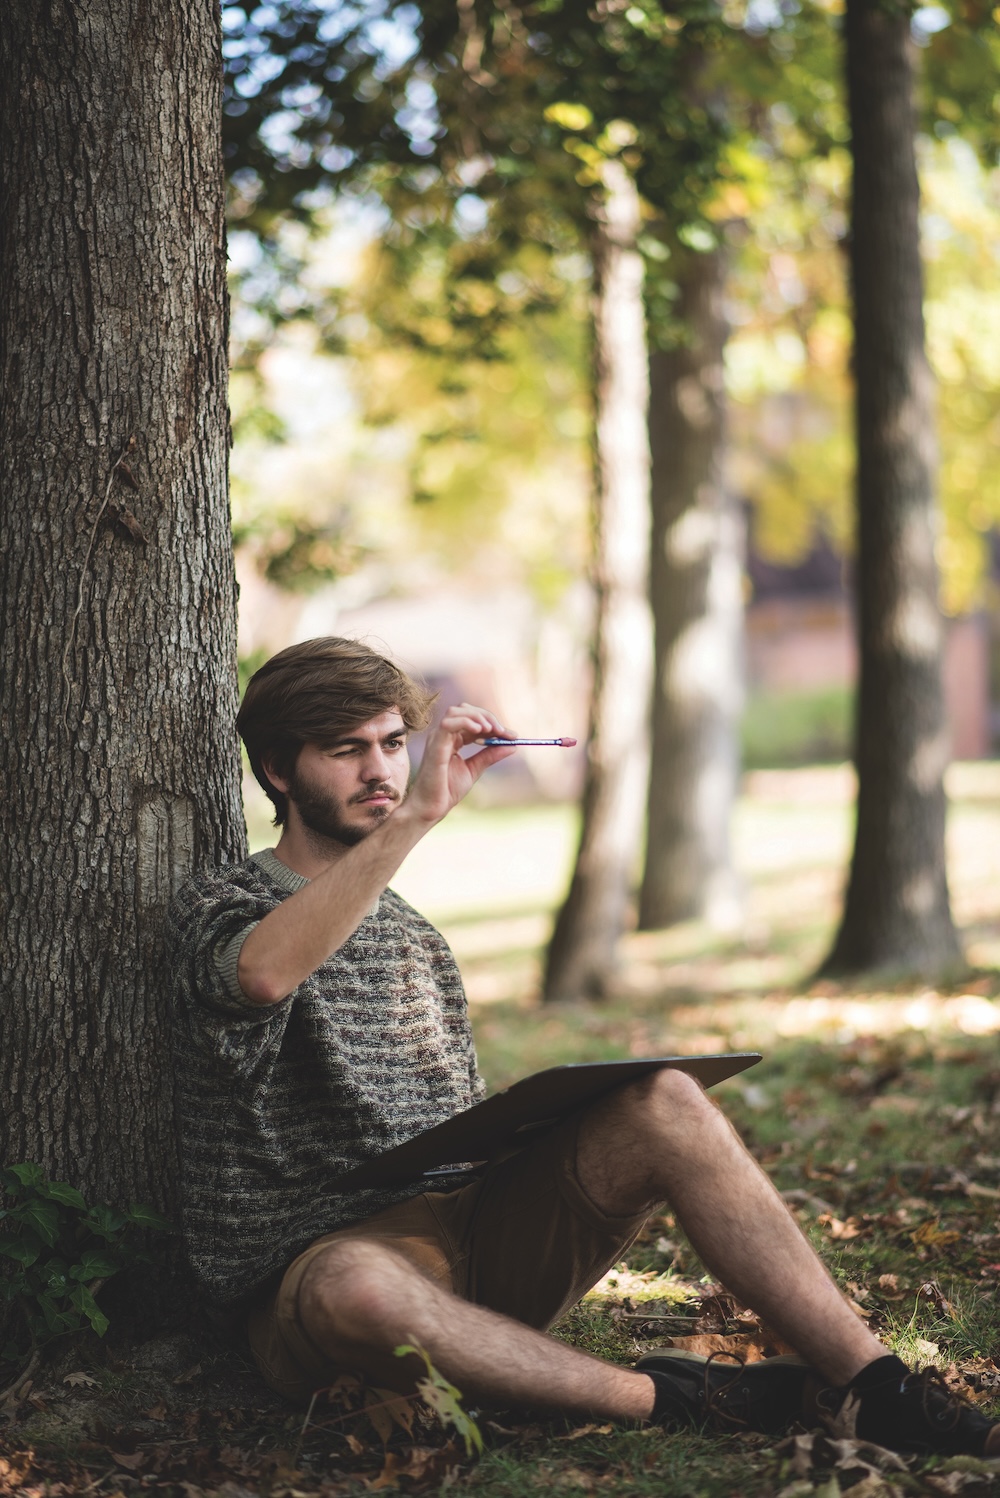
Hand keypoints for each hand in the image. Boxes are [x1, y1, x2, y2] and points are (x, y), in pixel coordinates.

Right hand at [404, 703, 516, 824]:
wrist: (431, 807)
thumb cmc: (447, 790)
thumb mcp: (474, 769)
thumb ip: (490, 755)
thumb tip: (512, 745)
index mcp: (452, 739)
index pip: (473, 721)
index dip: (493, 724)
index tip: (512, 735)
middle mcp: (443, 735)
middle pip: (465, 710)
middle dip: (487, 717)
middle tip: (503, 732)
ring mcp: (437, 738)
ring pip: (456, 712)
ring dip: (477, 717)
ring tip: (492, 730)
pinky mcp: (435, 745)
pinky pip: (448, 724)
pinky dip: (466, 722)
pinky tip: (480, 730)